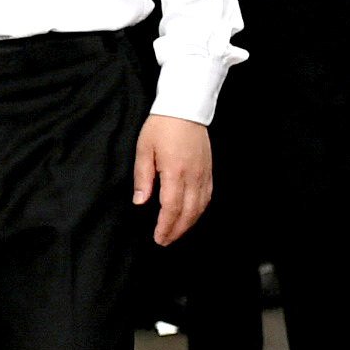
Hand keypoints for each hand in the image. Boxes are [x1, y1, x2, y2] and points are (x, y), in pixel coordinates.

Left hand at [132, 116, 212, 245]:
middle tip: (165, 241)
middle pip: (188, 212)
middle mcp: (192, 176)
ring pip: (200, 207)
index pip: (171, 208)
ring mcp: (203, 173)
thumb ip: (143, 178)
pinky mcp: (208, 170)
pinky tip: (191, 216)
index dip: (165, 226)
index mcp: (175, 171)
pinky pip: (207, 196)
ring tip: (176, 232)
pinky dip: (200, 210)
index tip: (158, 238)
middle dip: (176, 230)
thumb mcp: (144, 149)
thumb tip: (141, 202)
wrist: (185, 108)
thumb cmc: (161, 126)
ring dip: (189, 224)